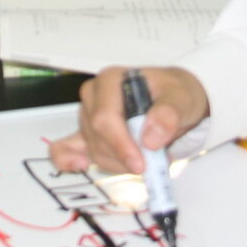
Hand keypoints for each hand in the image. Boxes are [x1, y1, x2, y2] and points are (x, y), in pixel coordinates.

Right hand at [49, 65, 208, 173]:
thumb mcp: (181, 98)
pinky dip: (67, 160)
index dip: (121, 144)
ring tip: (144, 158)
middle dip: (122, 156)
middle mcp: (94, 96)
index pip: (104, 117)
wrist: (174, 101)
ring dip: (118, 162)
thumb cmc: (174, 94)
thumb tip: (150, 137)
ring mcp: (88, 116)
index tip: (140, 163)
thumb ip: (168, 114)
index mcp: (112, 81)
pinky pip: (65, 147)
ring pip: (93, 149)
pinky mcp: (87, 134)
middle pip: (97, 136)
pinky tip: (79, 165)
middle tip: (150, 163)